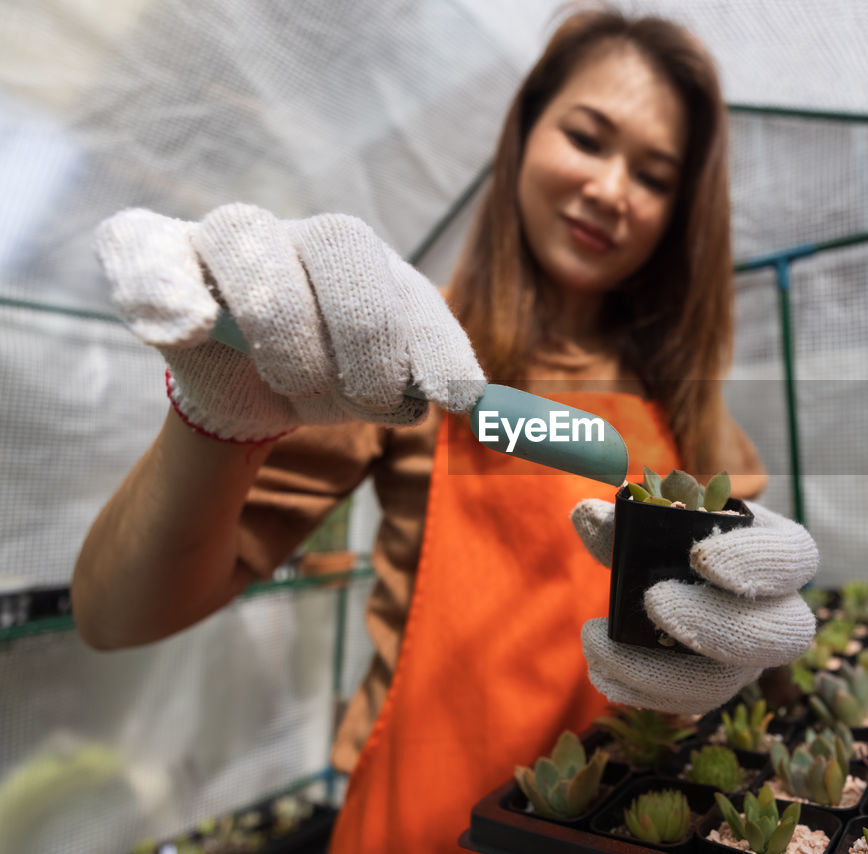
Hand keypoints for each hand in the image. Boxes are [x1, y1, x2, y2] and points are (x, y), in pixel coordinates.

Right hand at [94, 204, 485, 441]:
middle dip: (365, 329)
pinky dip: (159, 283)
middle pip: (341, 243)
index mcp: (373, 266)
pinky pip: (142, 244)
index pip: (409, 291)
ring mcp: (228, 240)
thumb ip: (423, 387)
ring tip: (292, 382)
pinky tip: (187, 327)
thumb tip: (469, 400)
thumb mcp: (386, 390)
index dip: (435, 344)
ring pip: (249, 236)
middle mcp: (305, 239)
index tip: (457, 400)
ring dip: (281, 320)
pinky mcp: (158, 255)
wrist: (247, 388)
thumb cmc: (329, 376)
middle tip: (367, 398)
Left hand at [571, 499, 817, 713]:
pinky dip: (642, 690)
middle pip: (779, 634)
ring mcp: (751, 658)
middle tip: (654, 600)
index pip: (795, 557)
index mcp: (781, 555)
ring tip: (599, 646)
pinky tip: (601, 673)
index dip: (757, 560)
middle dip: (713, 623)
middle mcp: (780, 613)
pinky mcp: (717, 684)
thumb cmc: (684, 533)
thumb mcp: (667, 515)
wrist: (682, 569)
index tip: (699, 556)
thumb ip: (631, 515)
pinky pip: (690, 701)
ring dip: (660, 671)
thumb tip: (588, 515)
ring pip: (728, 681)